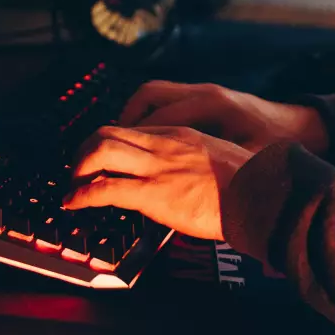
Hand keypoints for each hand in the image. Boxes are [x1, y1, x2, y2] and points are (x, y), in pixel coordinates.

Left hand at [64, 125, 252, 239]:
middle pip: (107, 132)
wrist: (262, 196)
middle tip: (79, 171)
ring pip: (100, 151)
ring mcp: (157, 167)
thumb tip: (191, 182)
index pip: (133, 130)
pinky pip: (105, 189)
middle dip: (85, 150)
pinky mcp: (153, 193)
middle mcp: (164, 144)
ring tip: (73, 187)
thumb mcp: (221, 161)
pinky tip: (73, 204)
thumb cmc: (251, 187)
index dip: (110, 144)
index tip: (103, 160)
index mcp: (182, 134)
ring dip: (79, 169)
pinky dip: (82, 195)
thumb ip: (198, 164)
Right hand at [118, 81, 329, 155]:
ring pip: (152, 95)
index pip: (159, 121)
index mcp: (214, 108)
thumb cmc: (277, 149)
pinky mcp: (204, 98)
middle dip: (121, 125)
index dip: (133, 142)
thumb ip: (213, 174)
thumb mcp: (247, 166)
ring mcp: (203, 93)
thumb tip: (181, 192)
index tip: (108, 170)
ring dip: (131, 118)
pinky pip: (164, 100)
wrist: (300, 128)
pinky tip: (142, 141)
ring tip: (115, 146)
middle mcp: (204, 94)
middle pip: (148, 97)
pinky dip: (148, 117)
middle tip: (100, 155)